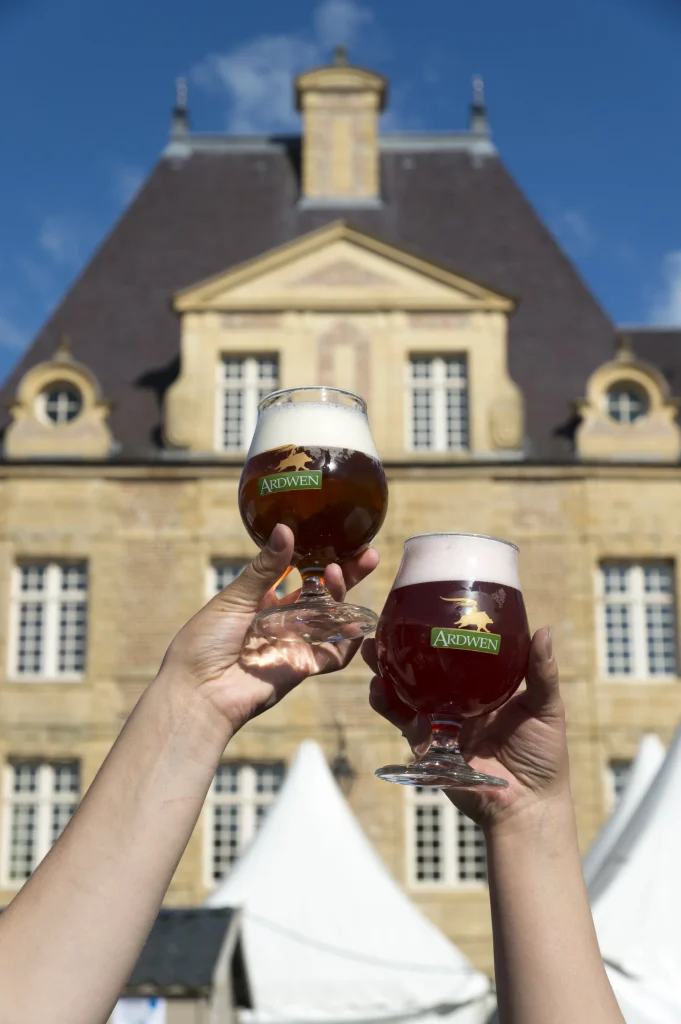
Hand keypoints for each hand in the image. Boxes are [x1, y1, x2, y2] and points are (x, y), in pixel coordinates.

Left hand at [161, 523, 378, 736]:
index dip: (322, 557)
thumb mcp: (234, 598)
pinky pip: (335, 655)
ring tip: (337, 575)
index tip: (341, 537)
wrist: (199, 691)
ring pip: (332, 618)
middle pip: (324, 593)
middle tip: (368, 554)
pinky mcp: (304, 667)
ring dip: (341, 597)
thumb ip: (265, 568)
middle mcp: (285, 619)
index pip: (302, 573)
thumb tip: (285, 528)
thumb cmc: (204, 641)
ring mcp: (297, 642)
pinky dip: (350, 642)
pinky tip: (357, 624)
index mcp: (265, 598)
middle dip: (347, 574)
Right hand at [363, 628, 568, 832]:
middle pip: (423, 670)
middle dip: (401, 649)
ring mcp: (438, 722)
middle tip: (384, 624)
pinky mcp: (426, 744)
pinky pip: (402, 721)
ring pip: (404, 691)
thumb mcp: (546, 707)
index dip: (439, 635)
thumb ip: (542, 672)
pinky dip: (387, 704)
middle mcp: (455, 702)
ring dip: (385, 671)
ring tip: (371, 650)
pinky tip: (379, 688)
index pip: (456, 656)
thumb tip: (543, 630)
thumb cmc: (544, 756)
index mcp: (482, 689)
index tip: (426, 608)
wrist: (528, 804)